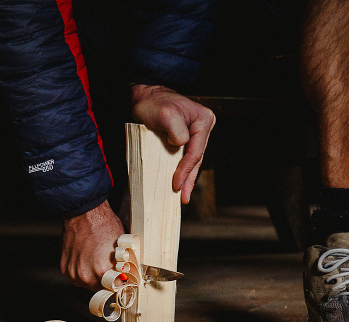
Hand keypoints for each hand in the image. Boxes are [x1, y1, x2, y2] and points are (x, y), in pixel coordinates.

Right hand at [60, 200, 124, 290]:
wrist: (84, 213)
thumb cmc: (104, 225)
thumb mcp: (122, 247)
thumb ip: (122, 266)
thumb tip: (127, 276)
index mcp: (102, 271)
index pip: (113, 289)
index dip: (118, 285)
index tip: (120, 281)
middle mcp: (85, 275)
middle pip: (99, 289)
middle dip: (105, 282)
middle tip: (109, 271)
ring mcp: (73, 272)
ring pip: (85, 284)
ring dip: (91, 278)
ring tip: (96, 264)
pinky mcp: (64, 267)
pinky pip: (74, 276)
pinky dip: (80, 271)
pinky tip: (86, 260)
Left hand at [131, 84, 215, 203]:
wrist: (144, 96)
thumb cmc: (154, 103)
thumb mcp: (165, 114)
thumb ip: (176, 129)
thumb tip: (181, 144)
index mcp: (203, 121)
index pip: (196, 151)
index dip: (186, 170)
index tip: (177, 184)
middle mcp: (202, 127)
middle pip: (196, 158)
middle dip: (189, 179)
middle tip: (184, 198)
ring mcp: (194, 133)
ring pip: (192, 160)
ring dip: (187, 178)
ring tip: (183, 195)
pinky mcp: (184, 138)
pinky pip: (184, 157)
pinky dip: (182, 170)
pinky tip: (179, 182)